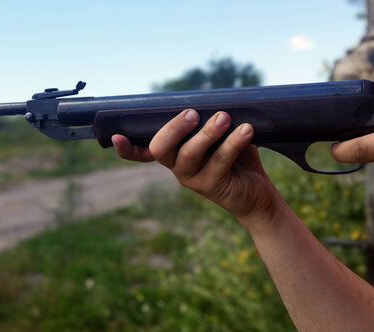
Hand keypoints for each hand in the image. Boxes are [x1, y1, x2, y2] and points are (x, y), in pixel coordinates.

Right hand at [112, 109, 283, 226]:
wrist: (257, 194)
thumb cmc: (237, 157)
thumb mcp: (220, 134)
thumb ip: (209, 117)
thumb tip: (210, 96)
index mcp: (174, 153)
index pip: (143, 152)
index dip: (127, 148)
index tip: (116, 137)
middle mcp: (177, 167)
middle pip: (161, 148)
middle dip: (173, 128)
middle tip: (192, 113)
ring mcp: (192, 178)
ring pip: (190, 154)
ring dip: (207, 133)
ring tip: (224, 117)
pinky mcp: (213, 186)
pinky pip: (220, 160)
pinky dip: (233, 142)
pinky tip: (246, 129)